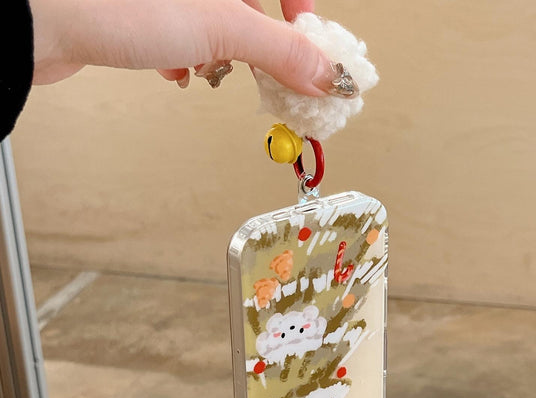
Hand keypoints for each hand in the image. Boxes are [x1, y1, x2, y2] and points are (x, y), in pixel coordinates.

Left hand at [29, 0, 336, 96]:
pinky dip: (185, 56)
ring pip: (214, 22)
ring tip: (208, 69)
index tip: (309, 44)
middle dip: (260, 45)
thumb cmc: (114, 3)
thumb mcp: (220, 25)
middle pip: (249, 6)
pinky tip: (174, 68)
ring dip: (220, 55)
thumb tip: (324, 73)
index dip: (301, 10)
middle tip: (271, 77)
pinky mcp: (139, 12)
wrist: (36, 19)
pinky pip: (179, 33)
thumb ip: (279, 50)